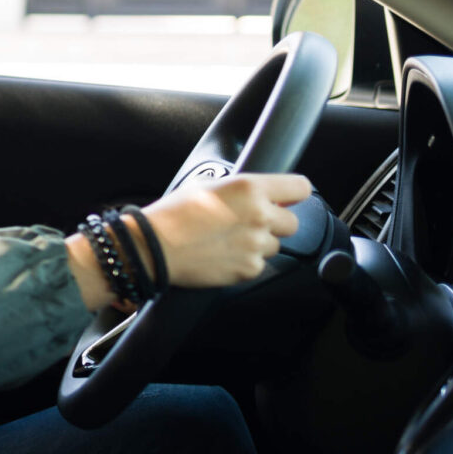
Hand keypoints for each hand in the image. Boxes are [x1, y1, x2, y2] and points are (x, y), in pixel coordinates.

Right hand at [137, 173, 313, 287]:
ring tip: (227, 240)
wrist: (153, 247)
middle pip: (292, 222)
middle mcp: (259, 216)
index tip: (285, 199)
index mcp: (250, 188)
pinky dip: (244, 261)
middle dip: (274, 223)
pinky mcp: (249, 269)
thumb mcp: (203, 184)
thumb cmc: (171, 214)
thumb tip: (254, 193)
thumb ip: (236, 187)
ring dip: (257, 243)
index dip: (292, 194)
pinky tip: (221, 254)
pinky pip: (258, 264)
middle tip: (248, 223)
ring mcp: (256, 245)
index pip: (300, 188)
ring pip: (274, 245)